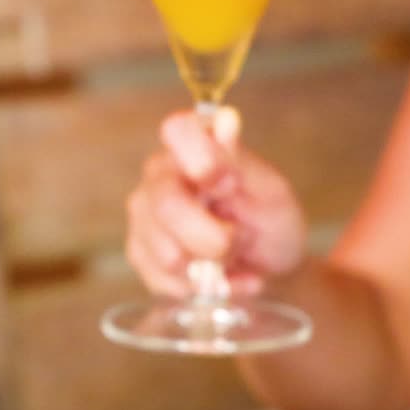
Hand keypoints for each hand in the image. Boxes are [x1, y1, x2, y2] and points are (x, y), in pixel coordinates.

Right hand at [125, 107, 306, 297]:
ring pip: (167, 252)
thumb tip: (225, 121)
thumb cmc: (270, 222)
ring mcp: (144, 216)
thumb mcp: (270, 191)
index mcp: (191, 147)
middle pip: (167, 204)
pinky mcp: (140, 253)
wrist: (266, 268)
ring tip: (230, 256)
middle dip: (213, 237)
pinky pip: (165, 281)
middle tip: (239, 239)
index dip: (202, 159)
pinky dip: (204, 288)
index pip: (177, 130)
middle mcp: (159, 176)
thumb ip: (241, 160)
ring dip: (212, 266)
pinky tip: (220, 278)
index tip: (228, 185)